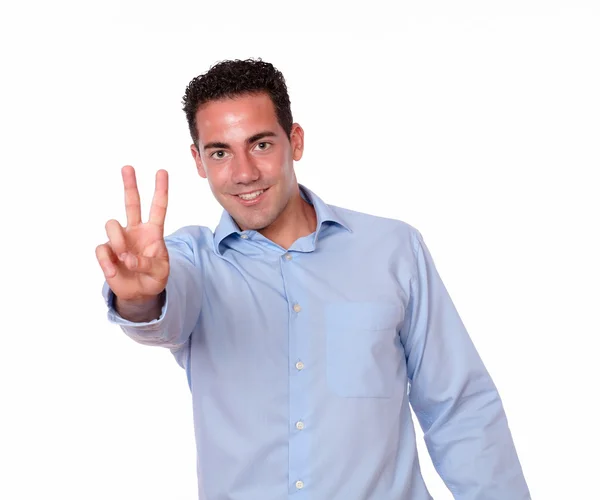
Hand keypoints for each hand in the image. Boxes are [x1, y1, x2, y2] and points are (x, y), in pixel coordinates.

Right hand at [96, 165, 169, 302]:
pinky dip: (107, 263)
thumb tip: (127, 258)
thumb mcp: (159, 273)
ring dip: (118, 242)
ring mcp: (119, 239)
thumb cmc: (153, 278)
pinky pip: (101, 249)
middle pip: (131, 203)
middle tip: (128, 167)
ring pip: (112, 225)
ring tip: (124, 259)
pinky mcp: (106, 251)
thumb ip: (147, 264)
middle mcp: (135, 230)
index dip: (160, 190)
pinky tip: (114, 272)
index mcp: (153, 232)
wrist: (139, 293)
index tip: (162, 171)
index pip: (158, 208)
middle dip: (130, 185)